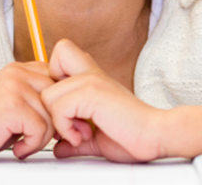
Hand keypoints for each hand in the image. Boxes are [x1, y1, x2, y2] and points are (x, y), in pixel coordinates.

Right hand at [0, 61, 54, 161]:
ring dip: (41, 138)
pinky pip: (41, 129)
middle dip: (55, 124)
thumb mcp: (14, 103)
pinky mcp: (12, 105)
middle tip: (39, 139)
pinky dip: (32, 145)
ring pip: (52, 116)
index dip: (60, 106)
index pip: (59, 81)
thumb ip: (38, 97)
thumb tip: (72, 109)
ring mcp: (15, 87)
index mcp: (20, 69)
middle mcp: (18, 73)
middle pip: (59, 98)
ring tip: (23, 144)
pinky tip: (17, 148)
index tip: (55, 126)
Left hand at [42, 39, 167, 162]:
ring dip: (59, 121)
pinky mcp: (92, 94)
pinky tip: (84, 136)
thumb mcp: (96, 137)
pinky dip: (66, 129)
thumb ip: (75, 138)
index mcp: (93, 77)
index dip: (53, 79)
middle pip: (46, 73)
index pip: (60, 53)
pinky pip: (59, 108)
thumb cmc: (132, 136)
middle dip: (51, 105)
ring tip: (81, 132)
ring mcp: (91, 81)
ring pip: (47, 95)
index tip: (66, 106)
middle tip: (71, 123)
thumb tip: (58, 148)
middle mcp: (90, 73)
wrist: (155, 136)